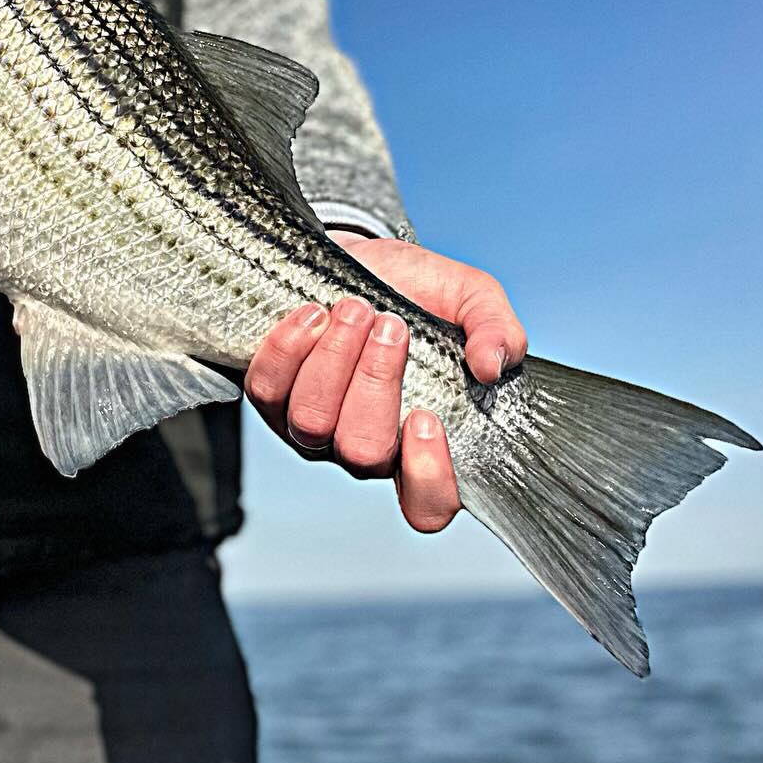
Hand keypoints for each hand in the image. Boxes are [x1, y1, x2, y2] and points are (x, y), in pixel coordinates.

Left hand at [245, 233, 526, 533]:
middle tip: (390, 325)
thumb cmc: (418, 290)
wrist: (360, 258)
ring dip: (334, 359)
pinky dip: (289, 348)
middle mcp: (364, 446)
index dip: (426, 477)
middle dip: (375, 382)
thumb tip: (492, 365)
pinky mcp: (272, 396)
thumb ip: (496, 330)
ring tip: (355, 308)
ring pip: (312, 421)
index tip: (426, 415)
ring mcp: (314, 426)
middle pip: (363, 451)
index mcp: (423, 441)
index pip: (426, 504)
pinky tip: (313, 312)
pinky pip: (267, 389)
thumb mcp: (471, 298)